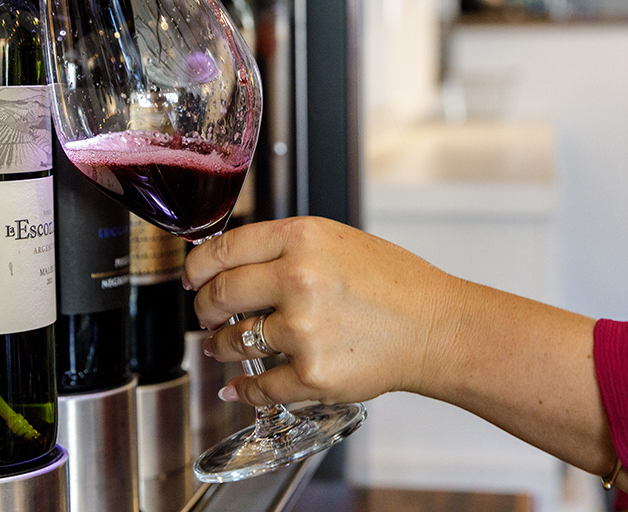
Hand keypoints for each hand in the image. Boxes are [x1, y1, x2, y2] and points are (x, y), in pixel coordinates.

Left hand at [183, 216, 457, 406]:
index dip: (197, 267)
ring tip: (223, 346)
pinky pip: (259, 386)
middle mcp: (297, 279)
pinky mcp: (312, 373)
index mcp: (301, 238)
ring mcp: (302, 329)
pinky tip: (239, 387)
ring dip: (220, 346)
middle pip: (220, 294)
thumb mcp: (336, 241)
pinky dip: (243, 389)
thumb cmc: (393, 283)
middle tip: (205, 314)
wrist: (435, 327)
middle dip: (204, 308)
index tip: (192, 277)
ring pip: (234, 341)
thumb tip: (231, 263)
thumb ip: (285, 248)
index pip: (223, 249)